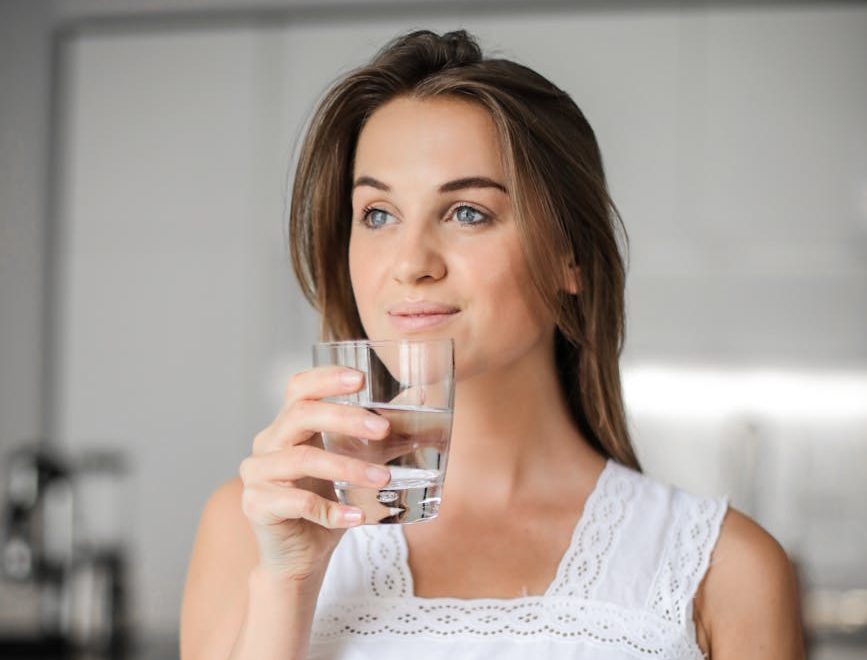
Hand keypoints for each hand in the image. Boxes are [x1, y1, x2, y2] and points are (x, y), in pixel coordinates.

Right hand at [238, 366, 391, 580]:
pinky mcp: (256, 506)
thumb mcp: (353, 465)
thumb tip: (421, 403)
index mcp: (289, 426)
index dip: (326, 378)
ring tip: (383, 479)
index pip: (299, 388)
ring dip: (347, 467)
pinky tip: (358, 517)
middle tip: (383, 429)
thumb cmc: (327, 505)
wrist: (299, 559)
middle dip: (345, 418)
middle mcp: (268, 443)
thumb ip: (377, 437)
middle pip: (301, 415)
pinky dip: (332, 510)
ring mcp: (258, 474)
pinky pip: (297, 503)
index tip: (361, 379)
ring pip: (303, 459)